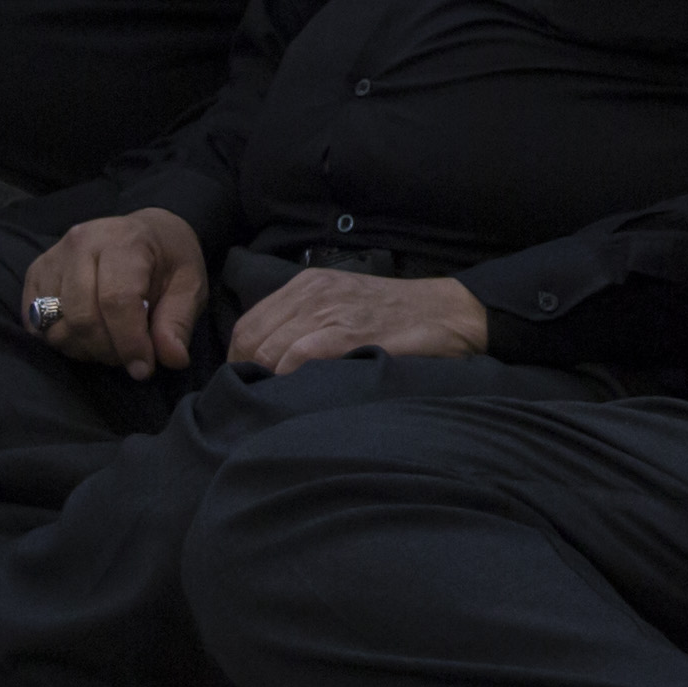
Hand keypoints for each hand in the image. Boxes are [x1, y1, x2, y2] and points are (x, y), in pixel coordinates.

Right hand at [19, 208, 207, 374]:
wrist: (146, 234)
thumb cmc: (167, 261)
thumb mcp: (189, 286)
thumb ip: (178, 322)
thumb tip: (173, 358)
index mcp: (123, 241)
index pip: (117, 300)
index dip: (129, 342)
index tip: (144, 368)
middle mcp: (81, 243)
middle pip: (82, 317)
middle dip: (108, 350)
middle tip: (129, 356)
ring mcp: (53, 258)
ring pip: (56, 327)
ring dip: (85, 348)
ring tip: (110, 341)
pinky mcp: (35, 274)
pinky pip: (35, 325)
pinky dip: (61, 340)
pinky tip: (87, 334)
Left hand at [224, 265, 490, 378]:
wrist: (447, 312)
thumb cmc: (397, 314)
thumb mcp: (344, 302)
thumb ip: (308, 318)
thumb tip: (270, 356)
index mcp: (307, 284)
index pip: (248, 324)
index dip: (240, 358)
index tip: (247, 383)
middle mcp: (312, 293)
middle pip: (252, 339)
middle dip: (248, 372)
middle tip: (258, 398)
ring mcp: (330, 312)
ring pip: (269, 350)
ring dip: (267, 380)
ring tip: (276, 401)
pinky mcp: (348, 334)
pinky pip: (297, 357)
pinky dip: (289, 379)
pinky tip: (298, 394)